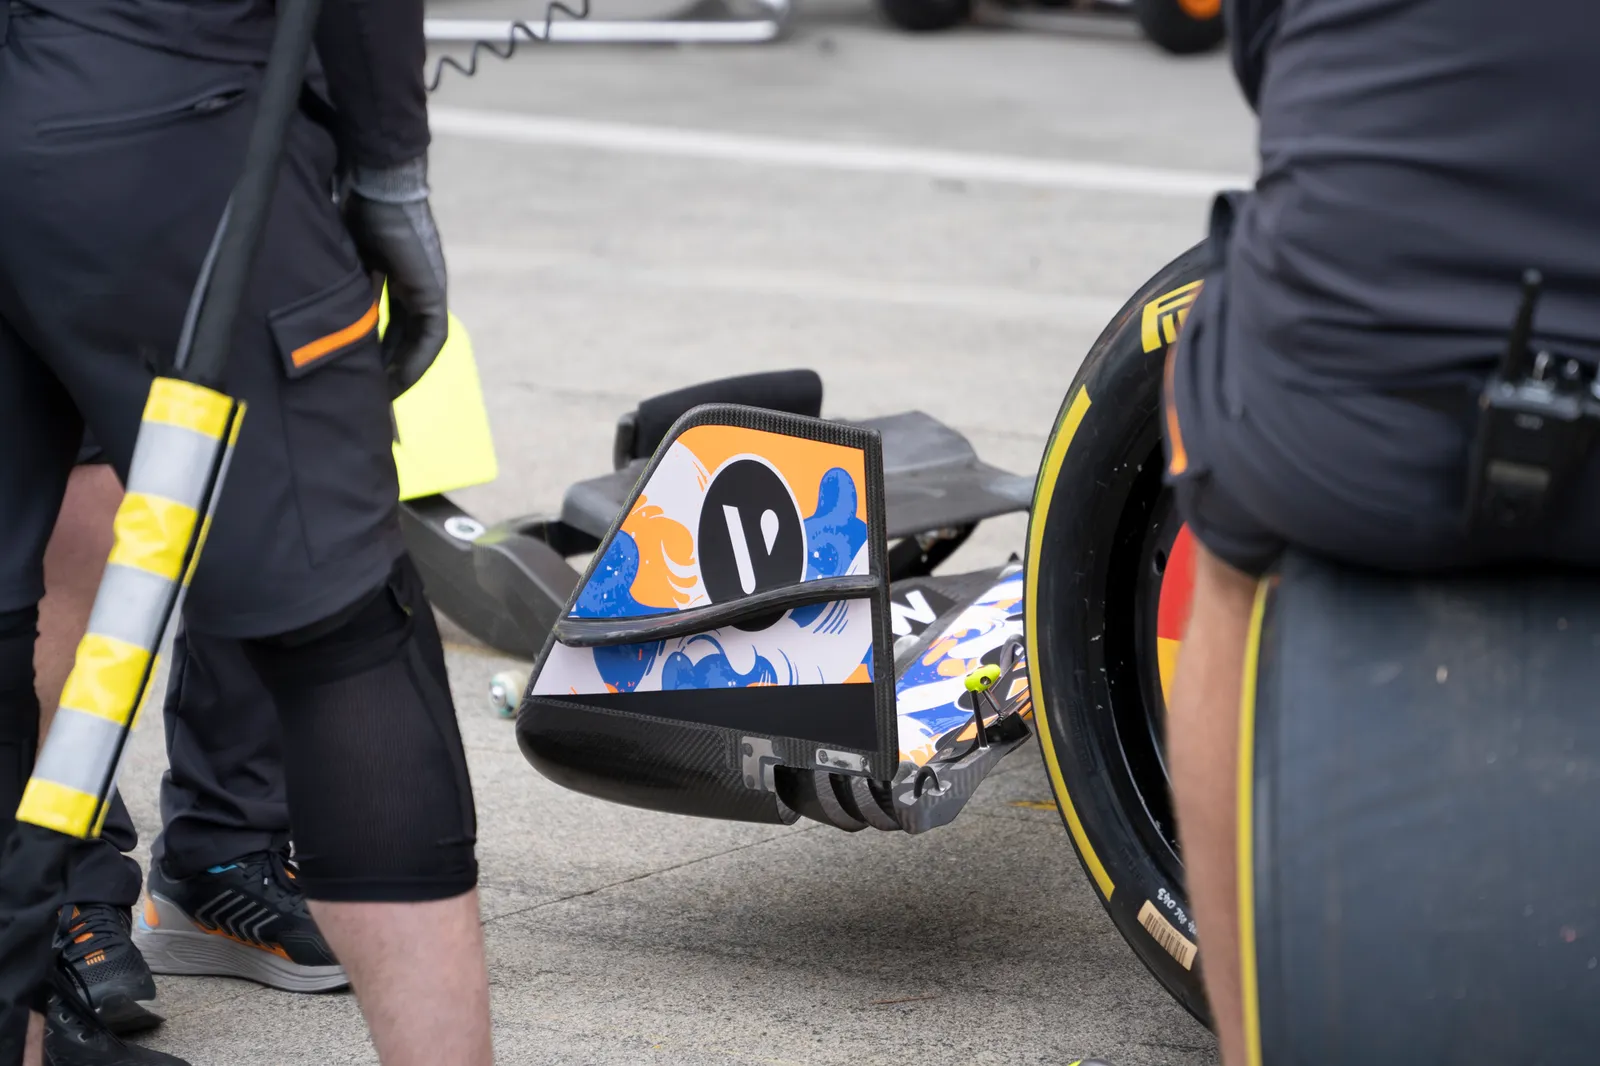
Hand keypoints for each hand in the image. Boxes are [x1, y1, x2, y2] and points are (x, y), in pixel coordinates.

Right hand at [342, 156, 447, 397]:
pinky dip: (413, 361)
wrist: (372, 178)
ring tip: (379, 400)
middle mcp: (414, 286)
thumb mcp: (337, 257)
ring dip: (401, 374)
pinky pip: (430, 337)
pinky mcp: (430, 289)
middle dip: (387, 374)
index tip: (355, 380)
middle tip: (368, 402)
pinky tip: (395, 380)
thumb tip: (298, 313)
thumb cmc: (347, 206)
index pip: (387, 328)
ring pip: (420, 345)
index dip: (373, 356)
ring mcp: (426, 287)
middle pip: (405, 342)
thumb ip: (333, 285)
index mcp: (393, 277)